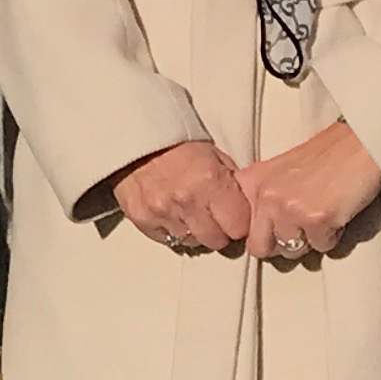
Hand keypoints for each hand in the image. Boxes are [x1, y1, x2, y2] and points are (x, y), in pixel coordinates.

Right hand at [110, 138, 251, 253]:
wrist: (134, 137)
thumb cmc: (177, 144)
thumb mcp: (214, 155)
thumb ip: (231, 183)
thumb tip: (247, 208)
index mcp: (211, 181)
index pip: (240, 227)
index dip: (239, 222)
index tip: (234, 216)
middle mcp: (187, 201)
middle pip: (217, 241)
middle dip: (218, 230)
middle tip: (211, 215)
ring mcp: (162, 213)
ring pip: (192, 242)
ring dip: (194, 230)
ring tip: (188, 211)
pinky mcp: (142, 220)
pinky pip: (166, 239)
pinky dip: (171, 229)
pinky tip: (170, 212)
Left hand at [237, 120, 380, 260]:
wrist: (359, 143)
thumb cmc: (325, 157)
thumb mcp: (279, 171)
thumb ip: (263, 197)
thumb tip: (258, 232)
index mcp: (252, 182)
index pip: (239, 227)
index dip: (259, 234)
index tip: (272, 231)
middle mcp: (265, 196)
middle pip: (260, 248)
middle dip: (280, 246)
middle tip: (300, 230)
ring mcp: (289, 209)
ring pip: (291, 251)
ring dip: (309, 240)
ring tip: (322, 213)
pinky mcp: (315, 219)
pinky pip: (321, 247)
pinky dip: (332, 235)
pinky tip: (337, 212)